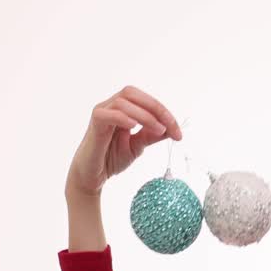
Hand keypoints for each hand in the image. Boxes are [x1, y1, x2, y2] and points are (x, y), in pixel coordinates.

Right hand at [65, 85, 182, 197]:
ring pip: (122, 102)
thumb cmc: (111, 159)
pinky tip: (134, 127)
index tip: (178, 133)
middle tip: (170, 127)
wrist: (92, 177)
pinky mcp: (94, 125)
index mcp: (122, 110)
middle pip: (132, 93)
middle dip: (156, 108)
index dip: (164, 112)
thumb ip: (151, 135)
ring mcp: (101, 114)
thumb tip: (171, 129)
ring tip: (158, 130)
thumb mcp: (138, 146)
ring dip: (144, 115)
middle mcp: (110, 107)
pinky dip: (122, 117)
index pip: (145, 100)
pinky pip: (106, 114)